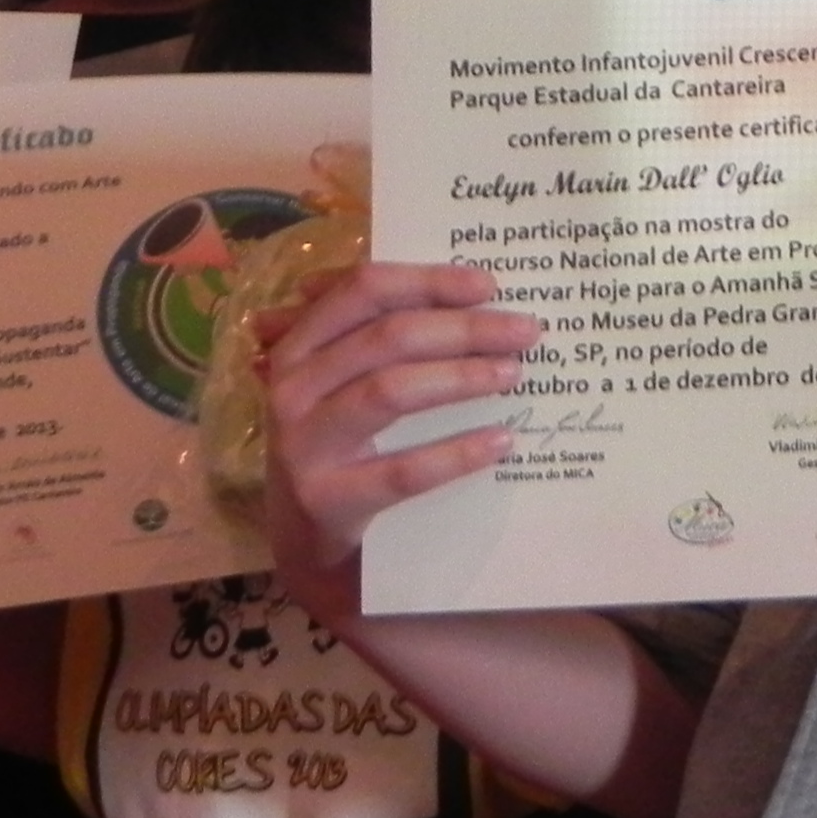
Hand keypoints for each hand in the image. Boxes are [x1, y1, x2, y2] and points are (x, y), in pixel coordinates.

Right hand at [258, 263, 534, 597]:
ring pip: (389, 392)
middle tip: (524, 331)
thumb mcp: (345, 381)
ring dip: (460, 378)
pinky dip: (457, 453)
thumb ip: (384, 334)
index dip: (428, 281)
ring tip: (513, 374)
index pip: (364, 291)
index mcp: (299, 344)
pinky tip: (502, 441)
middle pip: (387, 338)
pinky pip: (402, 471)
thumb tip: (473, 294)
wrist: (305, 536)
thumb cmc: (341, 440)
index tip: (488, 285)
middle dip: (462, 329)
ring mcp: (304, 444)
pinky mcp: (326, 499)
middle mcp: (292, 387)